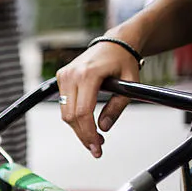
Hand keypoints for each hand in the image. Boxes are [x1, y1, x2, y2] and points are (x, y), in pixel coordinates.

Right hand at [55, 40, 141, 157]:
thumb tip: (103, 128)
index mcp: (88, 74)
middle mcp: (71, 74)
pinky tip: (86, 124)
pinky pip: (64, 105)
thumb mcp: (130, 84)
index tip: (97, 147)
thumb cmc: (123, 60)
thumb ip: (117, 107)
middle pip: (70, 116)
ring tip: (94, 137)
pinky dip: (74, 117)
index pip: (82, 112)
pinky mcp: (61, 78)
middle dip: (83, 135)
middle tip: (96, 148)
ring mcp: (63, 76)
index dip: (88, 133)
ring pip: (65, 113)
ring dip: (78, 128)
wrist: (114, 42)